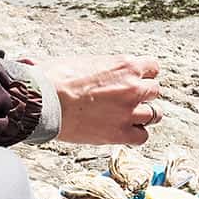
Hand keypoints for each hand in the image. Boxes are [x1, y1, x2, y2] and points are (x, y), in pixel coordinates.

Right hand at [34, 55, 161, 145]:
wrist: (43, 102)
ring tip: (127, 117)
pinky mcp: (120, 133)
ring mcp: (129, 112)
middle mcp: (133, 87)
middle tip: (128, 100)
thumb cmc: (53, 79)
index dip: (144, 74)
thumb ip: (92, 66)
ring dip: (142, 115)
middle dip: (143, 95)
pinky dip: (136, 135)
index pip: (153, 67)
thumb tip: (58, 64)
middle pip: (154, 91)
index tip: (136, 80)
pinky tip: (123, 132)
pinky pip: (142, 137)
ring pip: (154, 114)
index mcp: (124, 65)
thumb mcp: (78, 61)